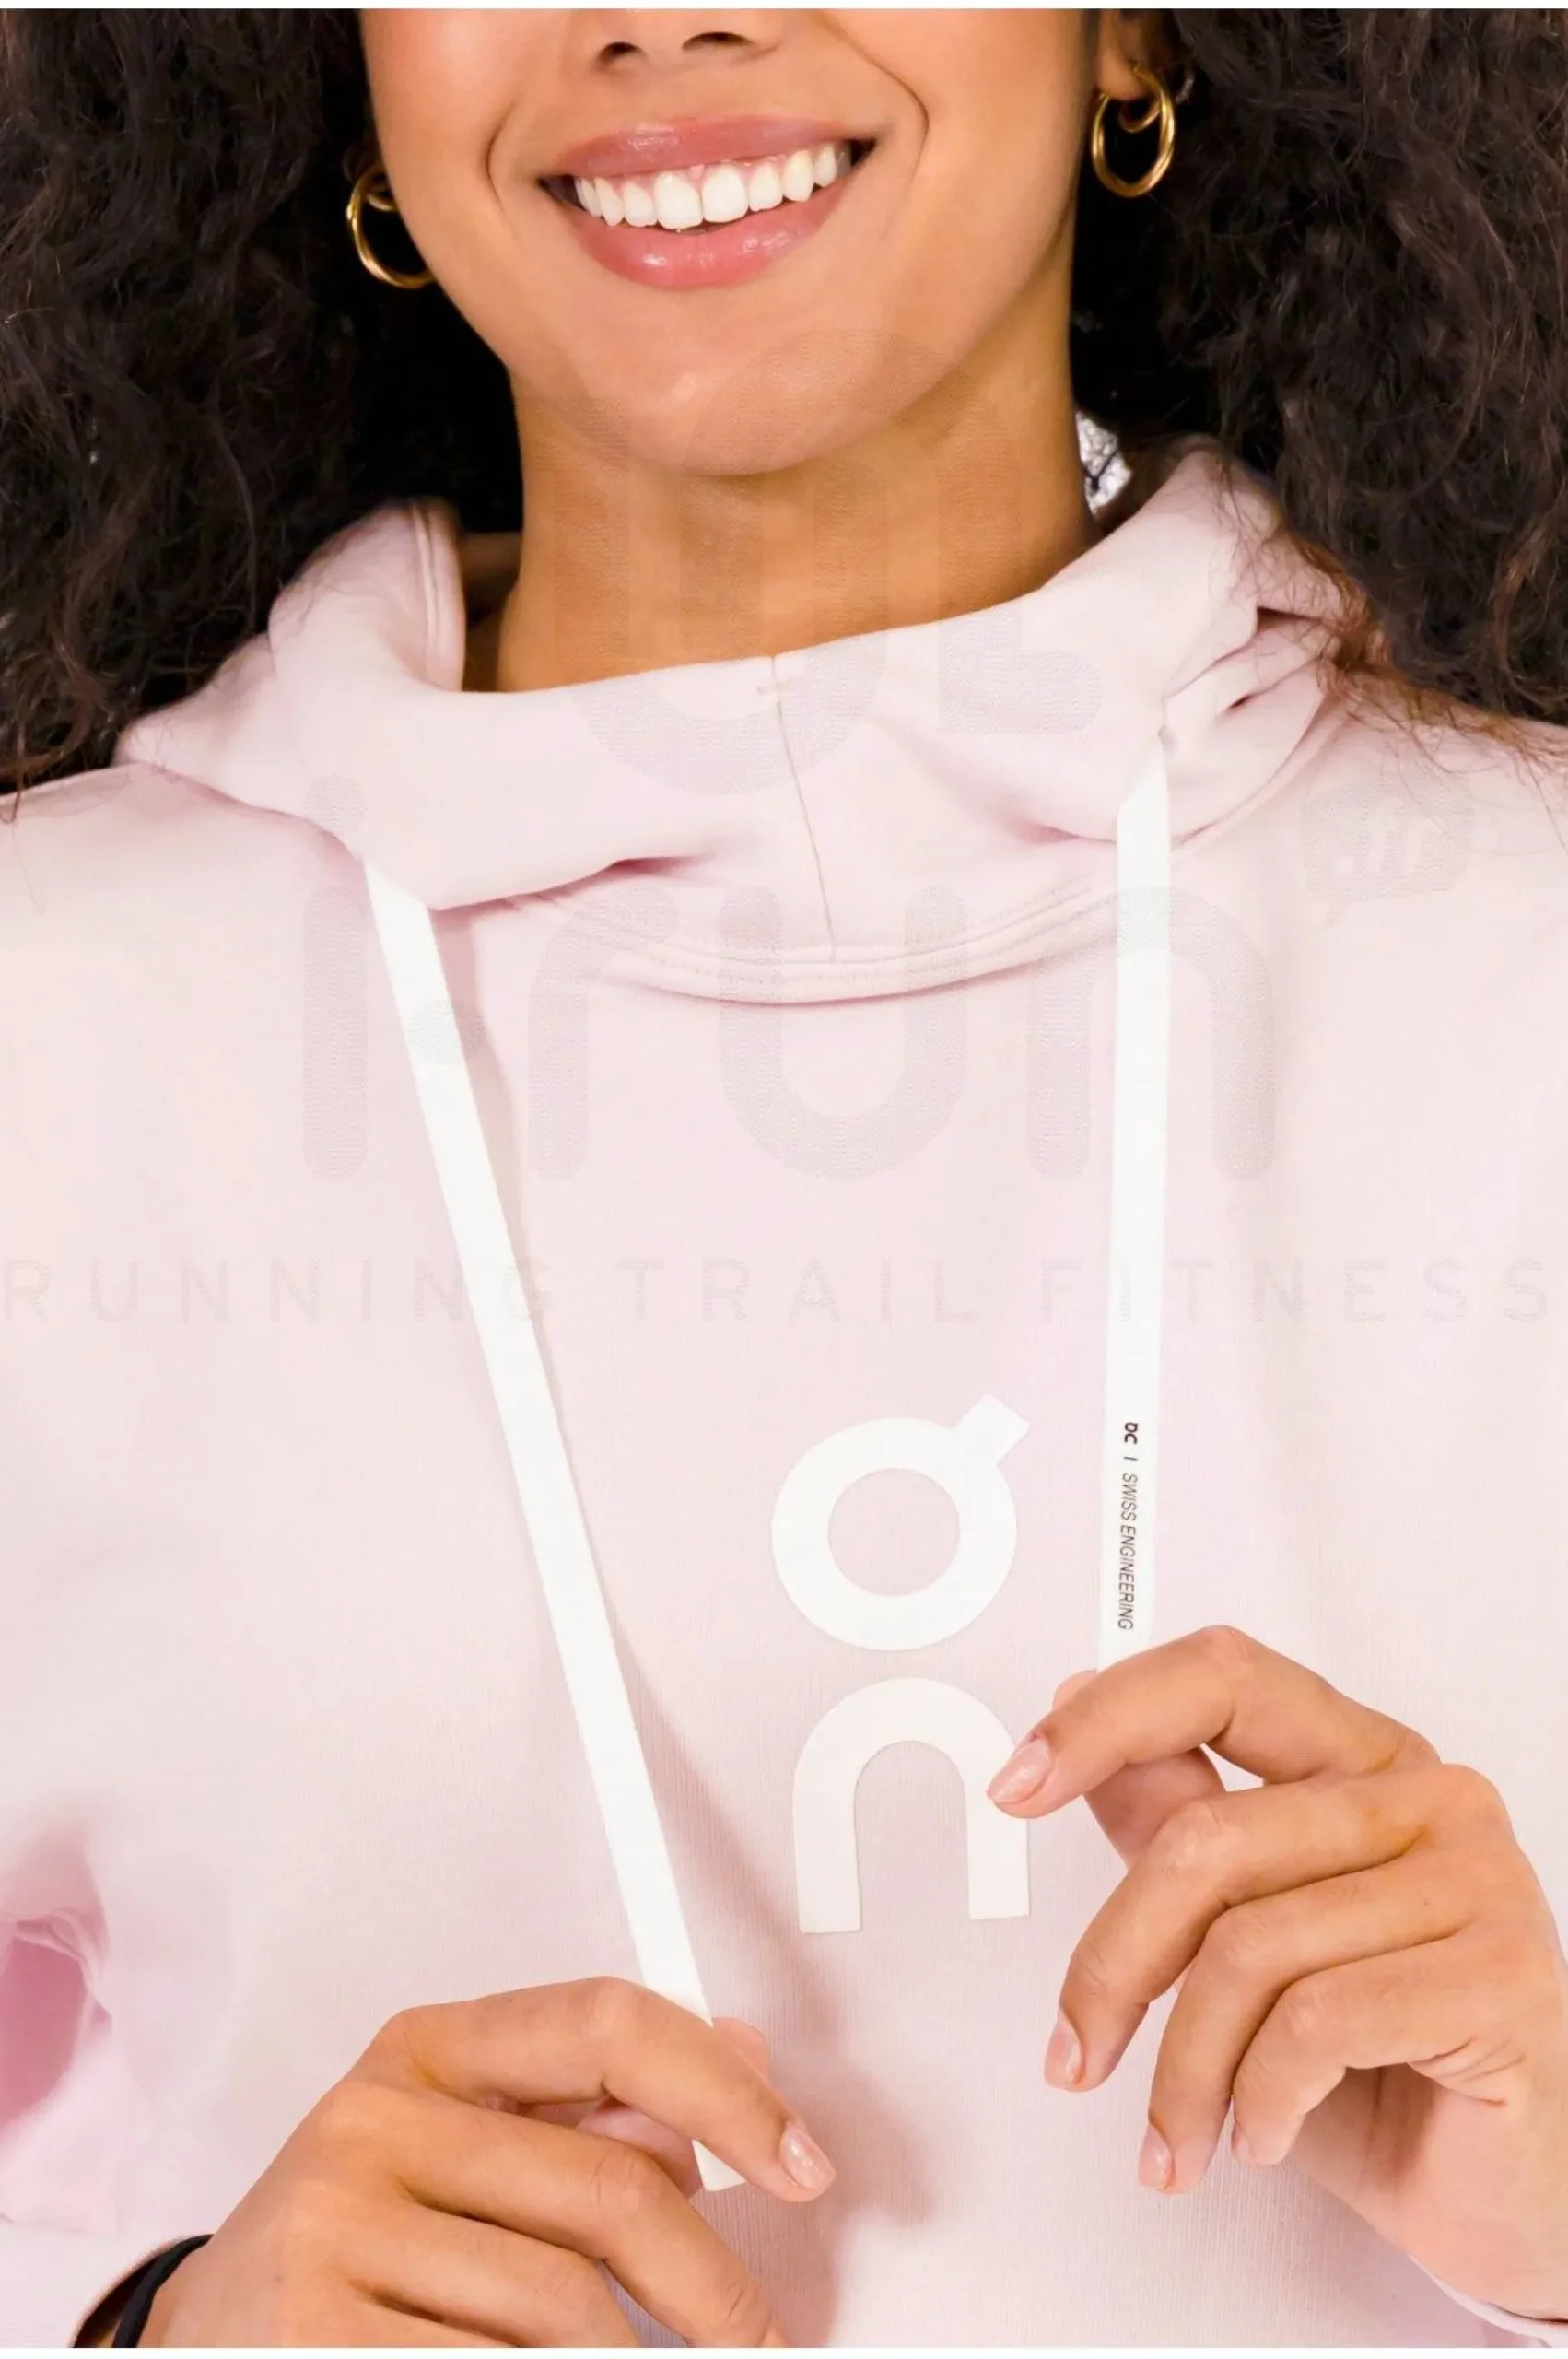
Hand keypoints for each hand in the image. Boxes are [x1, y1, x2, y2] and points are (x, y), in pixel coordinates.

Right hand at [142, 1978, 834, 2345]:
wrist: (207, 2339)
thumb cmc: (354, 2240)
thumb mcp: (457, 2146)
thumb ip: (585, 2107)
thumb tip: (742, 2062)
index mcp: (427, 2048)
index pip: (608, 2023)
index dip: (725, 2094)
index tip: (800, 2164)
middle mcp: (375, 2118)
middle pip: (613, 2191)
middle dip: (716, 2287)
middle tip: (758, 2340)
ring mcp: (337, 2226)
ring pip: (569, 2312)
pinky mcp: (314, 2334)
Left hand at [988, 1625, 1567, 2322]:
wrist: (1514, 2196)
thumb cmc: (1392, 2068)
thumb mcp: (1249, 1947)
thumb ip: (1178, 1829)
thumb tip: (1083, 1726)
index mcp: (1364, 1759)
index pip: (1222, 1679)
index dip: (1105, 1718)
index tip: (1018, 1783)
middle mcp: (1428, 1796)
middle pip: (1207, 1838)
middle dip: (1114, 1963)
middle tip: (1075, 2048)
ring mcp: (1475, 1878)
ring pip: (1248, 1948)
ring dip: (1183, 2071)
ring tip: (1179, 2134)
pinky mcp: (1498, 1975)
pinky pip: (1313, 2024)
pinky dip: (1257, 2099)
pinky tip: (1262, 2136)